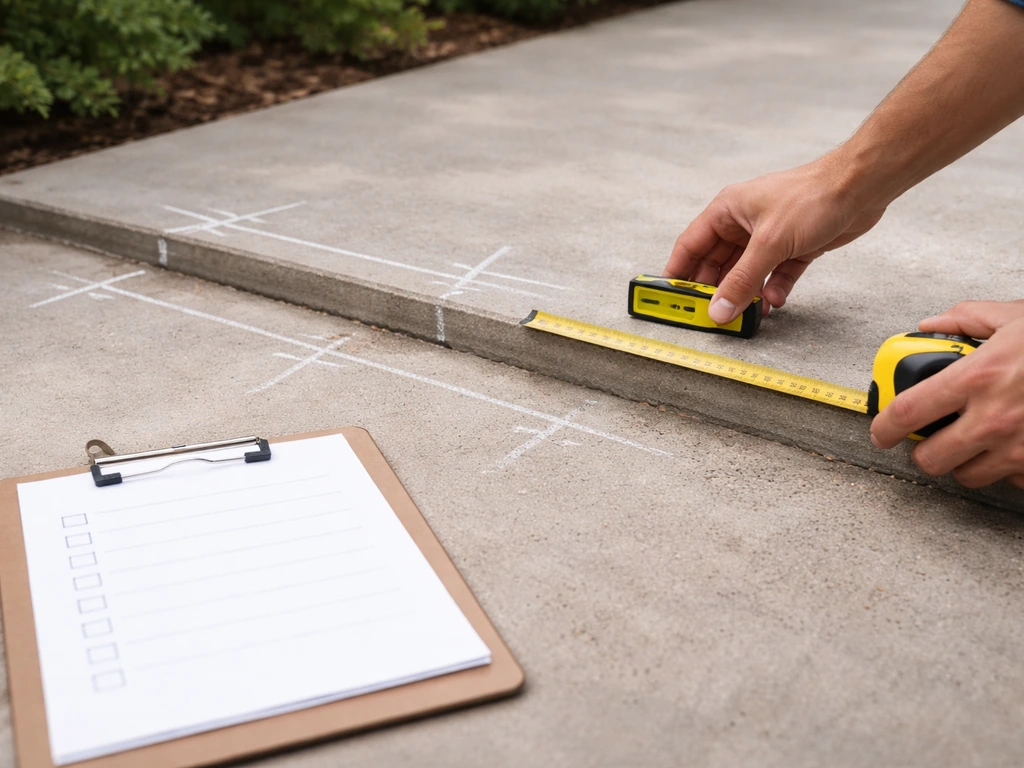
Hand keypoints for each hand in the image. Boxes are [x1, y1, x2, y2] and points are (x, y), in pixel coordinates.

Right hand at [664, 153, 886, 323]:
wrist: (860, 188)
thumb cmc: (812, 197)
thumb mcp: (768, 243)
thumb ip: (741, 281)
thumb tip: (718, 309)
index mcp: (727, 211)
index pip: (691, 245)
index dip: (678, 272)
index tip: (670, 298)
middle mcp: (743, 224)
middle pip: (717, 264)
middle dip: (715, 290)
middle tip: (710, 315)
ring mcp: (767, 237)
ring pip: (746, 273)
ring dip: (746, 294)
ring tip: (745, 315)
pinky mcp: (792, 248)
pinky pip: (773, 276)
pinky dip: (772, 290)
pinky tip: (773, 302)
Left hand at [870, 300, 1023, 488]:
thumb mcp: (1015, 316)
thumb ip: (965, 318)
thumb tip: (930, 325)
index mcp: (977, 377)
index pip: (906, 412)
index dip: (883, 427)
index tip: (879, 432)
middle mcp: (994, 418)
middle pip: (931, 459)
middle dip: (925, 450)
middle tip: (931, 438)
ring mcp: (1021, 448)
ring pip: (968, 476)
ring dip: (965, 461)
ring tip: (976, 440)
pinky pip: (1011, 481)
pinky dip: (1007, 468)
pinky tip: (1014, 446)